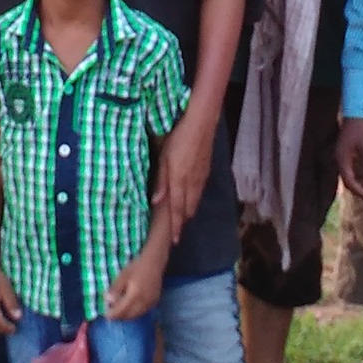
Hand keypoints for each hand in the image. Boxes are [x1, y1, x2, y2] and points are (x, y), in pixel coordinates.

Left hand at [105, 248, 166, 321]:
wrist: (154, 263)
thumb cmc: (136, 267)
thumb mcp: (122, 276)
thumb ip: (115, 289)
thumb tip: (108, 301)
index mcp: (135, 295)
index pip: (122, 310)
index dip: (113, 314)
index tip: (105, 314)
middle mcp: (144, 302)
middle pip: (129, 316)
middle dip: (119, 316)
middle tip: (111, 313)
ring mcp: (151, 303)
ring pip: (136, 315)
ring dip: (127, 316)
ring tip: (119, 310)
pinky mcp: (154, 302)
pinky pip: (142, 312)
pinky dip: (134, 313)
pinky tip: (129, 307)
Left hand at [151, 111, 211, 243]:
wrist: (202, 122)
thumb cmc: (179, 136)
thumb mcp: (164, 157)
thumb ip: (161, 181)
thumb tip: (156, 202)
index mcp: (179, 181)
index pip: (176, 209)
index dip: (175, 226)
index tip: (174, 241)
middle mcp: (192, 183)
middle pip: (188, 208)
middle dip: (182, 221)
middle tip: (177, 233)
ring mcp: (201, 176)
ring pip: (195, 200)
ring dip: (188, 211)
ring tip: (183, 220)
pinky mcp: (206, 169)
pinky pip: (200, 191)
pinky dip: (195, 200)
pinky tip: (192, 199)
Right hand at [337, 117, 362, 202]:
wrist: (356, 111)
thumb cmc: (362, 128)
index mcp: (342, 160)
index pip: (351, 182)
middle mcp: (339, 161)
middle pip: (349, 182)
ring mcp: (342, 157)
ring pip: (351, 177)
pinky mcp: (346, 154)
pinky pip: (353, 170)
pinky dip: (362, 176)